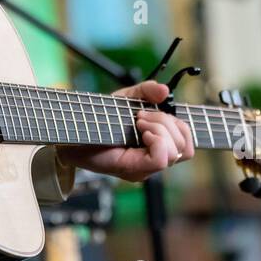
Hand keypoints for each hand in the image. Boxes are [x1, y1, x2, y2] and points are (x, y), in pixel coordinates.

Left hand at [55, 81, 192, 182]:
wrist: (73, 131)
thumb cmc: (98, 118)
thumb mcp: (126, 98)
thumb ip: (146, 91)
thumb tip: (164, 90)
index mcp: (156, 147)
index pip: (187, 146)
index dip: (180, 126)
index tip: (154, 112)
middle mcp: (153, 161)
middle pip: (184, 148)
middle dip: (167, 123)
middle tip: (141, 116)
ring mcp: (145, 169)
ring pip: (174, 153)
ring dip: (161, 129)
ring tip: (139, 122)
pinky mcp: (133, 170)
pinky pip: (159, 160)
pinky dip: (156, 140)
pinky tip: (140, 131)